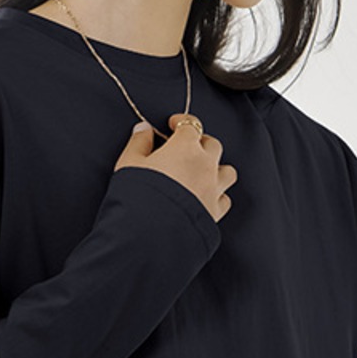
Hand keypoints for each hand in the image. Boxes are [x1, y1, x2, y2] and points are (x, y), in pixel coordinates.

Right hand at [114, 113, 236, 223]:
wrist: (151, 234)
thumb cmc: (139, 197)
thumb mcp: (129, 164)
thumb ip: (138, 143)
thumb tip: (143, 130)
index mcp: (186, 148)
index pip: (190, 125)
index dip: (181, 122)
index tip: (173, 125)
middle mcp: (205, 166)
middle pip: (213, 145)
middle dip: (201, 143)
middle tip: (188, 148)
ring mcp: (213, 190)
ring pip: (227, 172)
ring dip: (217, 168)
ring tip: (203, 172)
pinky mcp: (215, 214)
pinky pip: (225, 200)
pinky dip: (218, 196)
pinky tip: (206, 198)